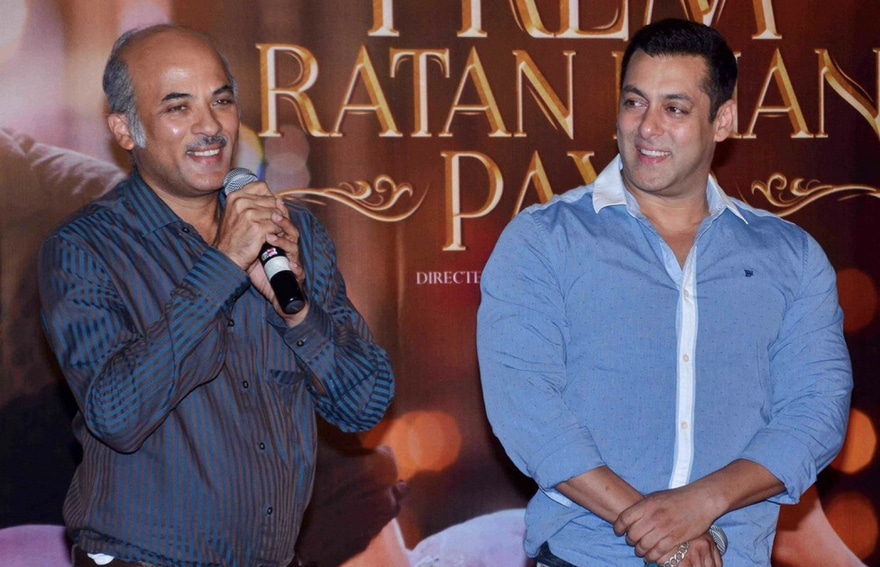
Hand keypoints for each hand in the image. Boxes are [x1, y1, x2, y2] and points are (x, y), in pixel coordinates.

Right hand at [214, 180, 285, 269]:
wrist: (227, 256)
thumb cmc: (233, 236)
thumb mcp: (236, 213)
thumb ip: (252, 203)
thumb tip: (278, 199)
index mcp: (235, 196)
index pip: (261, 186)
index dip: (269, 197)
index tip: (268, 208)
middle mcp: (241, 202)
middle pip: (272, 200)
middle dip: (276, 212)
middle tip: (272, 223)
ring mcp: (249, 214)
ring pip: (276, 214)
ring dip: (278, 224)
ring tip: (271, 231)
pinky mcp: (258, 228)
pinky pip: (277, 226)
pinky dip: (277, 233)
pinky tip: (270, 237)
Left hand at [245, 199, 308, 323]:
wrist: (274, 294)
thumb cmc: (263, 272)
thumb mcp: (253, 251)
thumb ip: (250, 235)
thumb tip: (236, 216)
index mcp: (280, 240)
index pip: (281, 221)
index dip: (277, 211)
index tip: (269, 200)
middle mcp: (288, 248)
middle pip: (291, 230)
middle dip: (283, 221)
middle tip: (273, 214)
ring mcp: (293, 261)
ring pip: (294, 247)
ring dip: (285, 240)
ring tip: (272, 236)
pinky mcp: (296, 277)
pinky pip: (298, 271)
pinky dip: (295, 267)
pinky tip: (290, 263)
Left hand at [614, 486, 716, 563]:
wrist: (699, 501)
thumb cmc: (676, 498)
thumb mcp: (656, 497)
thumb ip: (642, 507)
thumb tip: (629, 518)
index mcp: (646, 505)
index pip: (624, 519)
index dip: (618, 527)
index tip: (618, 531)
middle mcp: (653, 517)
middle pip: (632, 534)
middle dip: (630, 540)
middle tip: (631, 542)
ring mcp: (664, 528)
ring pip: (643, 546)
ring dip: (639, 551)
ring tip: (640, 551)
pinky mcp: (674, 538)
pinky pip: (658, 552)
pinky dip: (652, 556)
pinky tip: (651, 556)